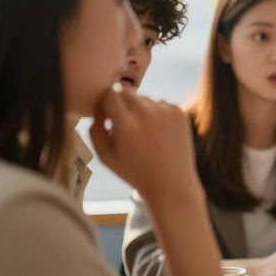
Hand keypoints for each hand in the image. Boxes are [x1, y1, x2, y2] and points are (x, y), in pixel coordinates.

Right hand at [88, 83, 199, 204]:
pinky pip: (160, 104)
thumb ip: (95, 129)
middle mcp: (147, 114)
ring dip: (139, 109)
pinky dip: (156, 113)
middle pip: (126, 92)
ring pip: (144, 98)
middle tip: (123, 123)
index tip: (106, 116)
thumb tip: (98, 109)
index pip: (110, 94)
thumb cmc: (134, 172)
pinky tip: (157, 133)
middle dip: (120, 103)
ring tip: (142, 133)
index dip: (105, 103)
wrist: (171, 183)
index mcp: (127, 125)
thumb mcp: (104, 156)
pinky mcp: (180, 112)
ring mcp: (166, 111)